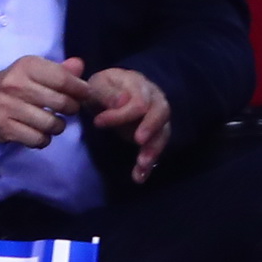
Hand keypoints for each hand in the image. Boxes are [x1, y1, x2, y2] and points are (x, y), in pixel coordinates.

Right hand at [0, 56, 89, 148]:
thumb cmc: (16, 84)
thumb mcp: (35, 70)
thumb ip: (60, 70)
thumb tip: (79, 66)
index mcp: (27, 66)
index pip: (62, 79)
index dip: (80, 89)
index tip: (85, 94)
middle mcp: (16, 85)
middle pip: (61, 103)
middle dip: (72, 108)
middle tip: (70, 109)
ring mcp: (8, 108)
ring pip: (51, 125)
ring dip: (59, 126)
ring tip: (55, 122)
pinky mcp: (4, 128)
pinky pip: (38, 139)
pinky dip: (44, 139)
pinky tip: (41, 132)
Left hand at [86, 68, 170, 183]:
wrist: (108, 94)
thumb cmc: (102, 89)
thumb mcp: (97, 85)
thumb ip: (107, 92)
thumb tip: (122, 102)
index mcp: (138, 84)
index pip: (139, 99)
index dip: (121, 113)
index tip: (98, 123)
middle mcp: (154, 99)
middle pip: (162, 112)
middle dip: (151, 128)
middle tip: (138, 141)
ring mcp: (156, 117)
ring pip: (163, 132)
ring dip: (153, 149)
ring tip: (141, 165)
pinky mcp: (154, 134)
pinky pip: (157, 148)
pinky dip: (150, 164)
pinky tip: (139, 177)